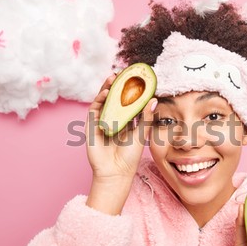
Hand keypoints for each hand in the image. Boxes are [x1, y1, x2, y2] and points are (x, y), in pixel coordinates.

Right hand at [85, 75, 156, 213]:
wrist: (115, 173)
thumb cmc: (130, 157)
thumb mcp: (141, 134)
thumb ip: (146, 117)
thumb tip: (154, 100)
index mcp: (127, 122)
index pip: (128, 102)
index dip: (131, 90)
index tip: (136, 78)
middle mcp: (114, 120)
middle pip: (115, 98)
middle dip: (118, 86)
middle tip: (123, 73)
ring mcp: (102, 122)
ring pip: (104, 101)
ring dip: (107, 88)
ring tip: (113, 77)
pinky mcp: (92, 126)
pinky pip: (95, 109)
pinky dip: (99, 99)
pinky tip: (106, 92)